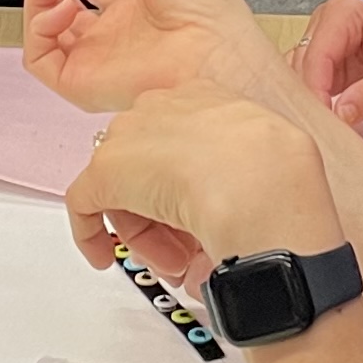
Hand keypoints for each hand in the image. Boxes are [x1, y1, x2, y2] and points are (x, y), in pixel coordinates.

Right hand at [18, 0, 289, 113]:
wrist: (215, 60)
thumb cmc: (211, 19)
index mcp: (143, 10)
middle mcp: (118, 38)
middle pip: (65, 11)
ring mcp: (99, 62)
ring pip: (48, 32)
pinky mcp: (84, 84)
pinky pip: (42, 60)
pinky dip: (41, 27)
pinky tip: (61, 4)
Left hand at [64, 84, 333, 293]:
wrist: (259, 182)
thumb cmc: (277, 175)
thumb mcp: (268, 161)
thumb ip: (239, 177)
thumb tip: (223, 214)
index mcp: (208, 98)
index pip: (183, 142)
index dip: (188, 188)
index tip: (201, 222)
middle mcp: (165, 107)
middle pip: (150, 164)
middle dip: (164, 215)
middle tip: (183, 253)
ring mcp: (131, 137)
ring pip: (124, 188)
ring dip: (144, 233)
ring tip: (173, 264)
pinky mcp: (104, 171)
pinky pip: (85, 202)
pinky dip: (91, 234)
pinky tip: (104, 258)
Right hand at [294, 0, 362, 126]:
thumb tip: (339, 115)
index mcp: (345, 13)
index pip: (317, 55)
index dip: (316, 89)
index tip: (324, 119)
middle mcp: (328, 23)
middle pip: (304, 65)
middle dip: (311, 97)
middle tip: (323, 128)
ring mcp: (326, 43)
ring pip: (302, 76)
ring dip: (312, 101)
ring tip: (326, 127)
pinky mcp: (329, 64)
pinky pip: (312, 84)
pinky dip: (317, 102)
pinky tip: (327, 120)